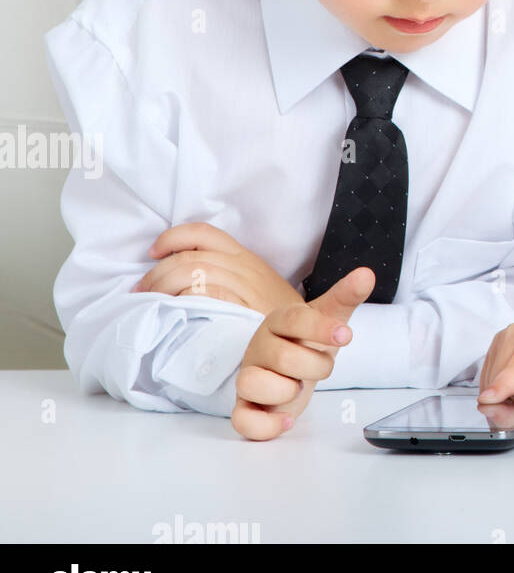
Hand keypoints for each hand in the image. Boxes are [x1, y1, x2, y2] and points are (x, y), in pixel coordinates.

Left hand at [132, 223, 302, 315]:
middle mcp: (243, 268)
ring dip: (162, 287)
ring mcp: (242, 287)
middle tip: (142, 291)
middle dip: (157, 273)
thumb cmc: (282, 320)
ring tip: (149, 304)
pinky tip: (172, 312)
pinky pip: (202, 294)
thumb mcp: (260, 290)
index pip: (204, 233)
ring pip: (191, 272)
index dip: (174, 237)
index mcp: (246, 259)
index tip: (154, 251)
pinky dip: (181, 300)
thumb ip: (232, 279)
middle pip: (189, 256)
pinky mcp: (239, 308)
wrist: (312, 339)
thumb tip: (185, 279)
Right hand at [231, 266, 373, 440]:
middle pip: (283, 357)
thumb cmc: (308, 340)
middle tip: (321, 365)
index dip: (322, 328)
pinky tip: (287, 420)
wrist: (291, 366)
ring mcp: (248, 377)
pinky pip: (242, 421)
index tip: (346, 335)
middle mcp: (258, 348)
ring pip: (251, 384)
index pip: (295, 319)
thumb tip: (367, 275)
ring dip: (285, 391)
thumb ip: (345, 296)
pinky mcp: (246, 407)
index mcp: (278, 322)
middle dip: (314, 366)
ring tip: (298, 387)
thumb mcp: (329, 317)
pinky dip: (266, 426)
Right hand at [478, 317, 513, 405]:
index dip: (502, 388)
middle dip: (511, 398)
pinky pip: (490, 376)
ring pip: (490, 379)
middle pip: (499, 380)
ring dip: (506, 392)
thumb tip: (509, 401)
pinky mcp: (499, 344)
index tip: (486, 400)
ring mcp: (505, 336)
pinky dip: (503, 385)